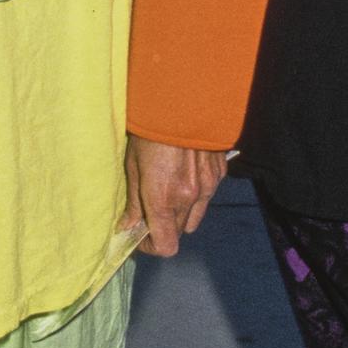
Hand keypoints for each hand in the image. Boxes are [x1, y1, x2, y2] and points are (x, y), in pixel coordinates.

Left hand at [122, 136, 231, 257]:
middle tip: (149, 213)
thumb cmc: (149, 131)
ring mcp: (207, 186)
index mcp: (164, 199)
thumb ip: (134, 201)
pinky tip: (183, 175)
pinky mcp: (218, 174)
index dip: (151, 247)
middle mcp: (189, 198)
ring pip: (194, 218)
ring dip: (180, 215)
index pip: (165, 246)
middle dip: (163, 229)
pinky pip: (206, 197)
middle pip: (178, 233)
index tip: (140, 237)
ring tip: (167, 195)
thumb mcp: (132, 166)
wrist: (181, 100)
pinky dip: (194, 196)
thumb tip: (128, 226)